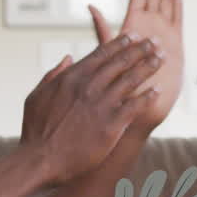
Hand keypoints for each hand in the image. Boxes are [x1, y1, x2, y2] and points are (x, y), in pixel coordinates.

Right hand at [20, 35, 162, 182]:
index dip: (121, 43)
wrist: (39, 160)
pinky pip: (135, 105)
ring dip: (149, 66)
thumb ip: (53, 74)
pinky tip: (157, 90)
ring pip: (132, 79)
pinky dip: (148, 96)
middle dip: (141, 50)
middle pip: (121, 62)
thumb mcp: (37, 95)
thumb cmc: (35, 130)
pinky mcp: (111, 124)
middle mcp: (89, 86)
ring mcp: (102, 104)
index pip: (102, 53)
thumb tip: (67, 57)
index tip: (134, 36)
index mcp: (72, 77)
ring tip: (161, 59)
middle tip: (155, 42)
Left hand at [89, 0, 182, 130]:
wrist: (134, 111)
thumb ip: (104, 30)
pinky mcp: (174, 47)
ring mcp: (161, 34)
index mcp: (133, 25)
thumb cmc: (117, 88)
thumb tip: (91, 6)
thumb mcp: (106, 54)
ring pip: (165, 1)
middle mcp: (148, 26)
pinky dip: (176, 5)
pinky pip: (176, 20)